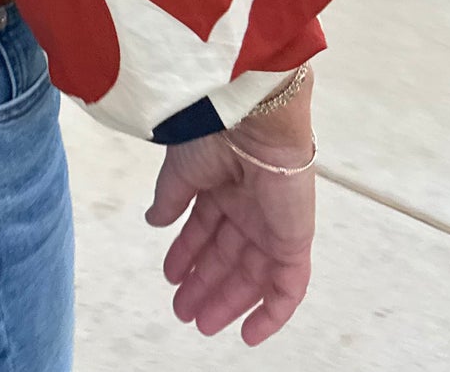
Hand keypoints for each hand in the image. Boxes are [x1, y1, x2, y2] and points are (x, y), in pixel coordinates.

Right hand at [144, 82, 315, 345]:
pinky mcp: (294, 239)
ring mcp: (272, 222)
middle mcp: (249, 204)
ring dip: (228, 299)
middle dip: (205, 282)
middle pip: (228, 254)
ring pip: (252, 273)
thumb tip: (155, 220)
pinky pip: (288, 285)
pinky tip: (249, 332)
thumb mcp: (181, 168)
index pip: (206, 226)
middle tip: (183, 310)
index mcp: (222, 182)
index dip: (187, 253)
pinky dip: (272, 311)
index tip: (170, 276)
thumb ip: (171, 198)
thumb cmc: (213, 131)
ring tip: (202, 322)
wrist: (250, 118)